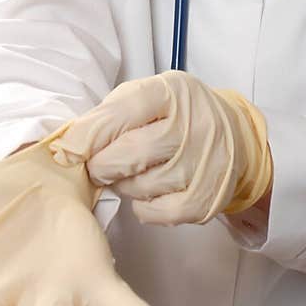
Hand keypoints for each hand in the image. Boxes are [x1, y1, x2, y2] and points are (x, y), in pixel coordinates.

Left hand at [51, 70, 272, 224]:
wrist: (236, 136)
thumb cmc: (178, 114)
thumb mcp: (148, 95)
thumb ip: (111, 113)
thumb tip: (71, 144)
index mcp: (171, 92)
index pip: (120, 113)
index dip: (87, 134)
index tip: (68, 149)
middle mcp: (192, 126)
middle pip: (128, 154)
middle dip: (101, 164)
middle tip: (97, 166)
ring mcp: (203, 164)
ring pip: (139, 186)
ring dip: (123, 185)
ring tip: (131, 173)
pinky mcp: (205, 198)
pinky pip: (155, 212)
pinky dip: (142, 206)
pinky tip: (148, 192)